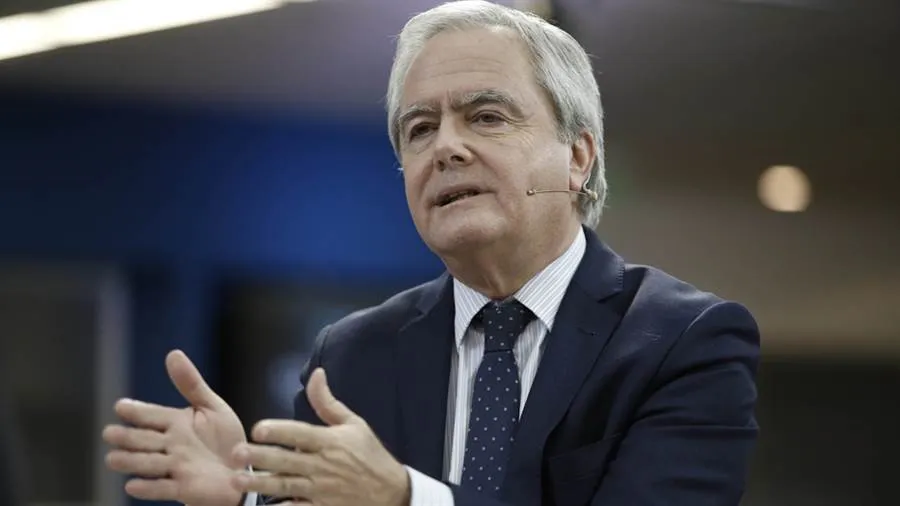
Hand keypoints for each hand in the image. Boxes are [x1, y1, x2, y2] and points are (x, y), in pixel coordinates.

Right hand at [102, 350, 246, 505]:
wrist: (241, 469)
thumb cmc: (225, 439)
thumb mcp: (212, 407)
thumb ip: (191, 384)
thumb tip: (172, 353)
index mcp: (176, 423)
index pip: (152, 415)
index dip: (138, 411)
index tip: (121, 406)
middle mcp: (172, 445)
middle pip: (145, 440)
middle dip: (128, 437)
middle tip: (109, 433)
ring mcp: (176, 467)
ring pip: (149, 463)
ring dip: (131, 462)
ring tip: (112, 459)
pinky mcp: (184, 488)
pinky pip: (164, 488)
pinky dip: (149, 488)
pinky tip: (132, 486)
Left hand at [231, 368, 409, 505]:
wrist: (392, 494)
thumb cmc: (370, 455)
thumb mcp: (354, 424)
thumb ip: (328, 402)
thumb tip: (316, 374)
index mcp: (330, 442)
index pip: (300, 434)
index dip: (279, 430)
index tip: (258, 428)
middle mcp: (323, 465)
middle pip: (287, 460)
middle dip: (261, 457)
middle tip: (236, 453)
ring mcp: (321, 490)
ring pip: (286, 486)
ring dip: (261, 483)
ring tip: (238, 479)